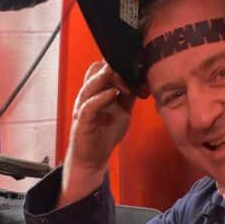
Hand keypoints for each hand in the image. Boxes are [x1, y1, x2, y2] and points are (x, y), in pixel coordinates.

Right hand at [59, 61, 134, 205]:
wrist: (94, 159)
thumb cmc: (105, 134)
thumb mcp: (123, 112)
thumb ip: (129, 97)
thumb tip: (143, 82)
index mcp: (96, 91)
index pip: (102, 68)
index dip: (118, 65)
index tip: (135, 70)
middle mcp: (87, 96)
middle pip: (94, 70)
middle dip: (113, 68)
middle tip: (131, 76)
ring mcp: (82, 107)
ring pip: (91, 84)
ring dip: (108, 79)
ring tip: (124, 83)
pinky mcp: (81, 121)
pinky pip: (89, 105)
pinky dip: (102, 97)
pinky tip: (114, 94)